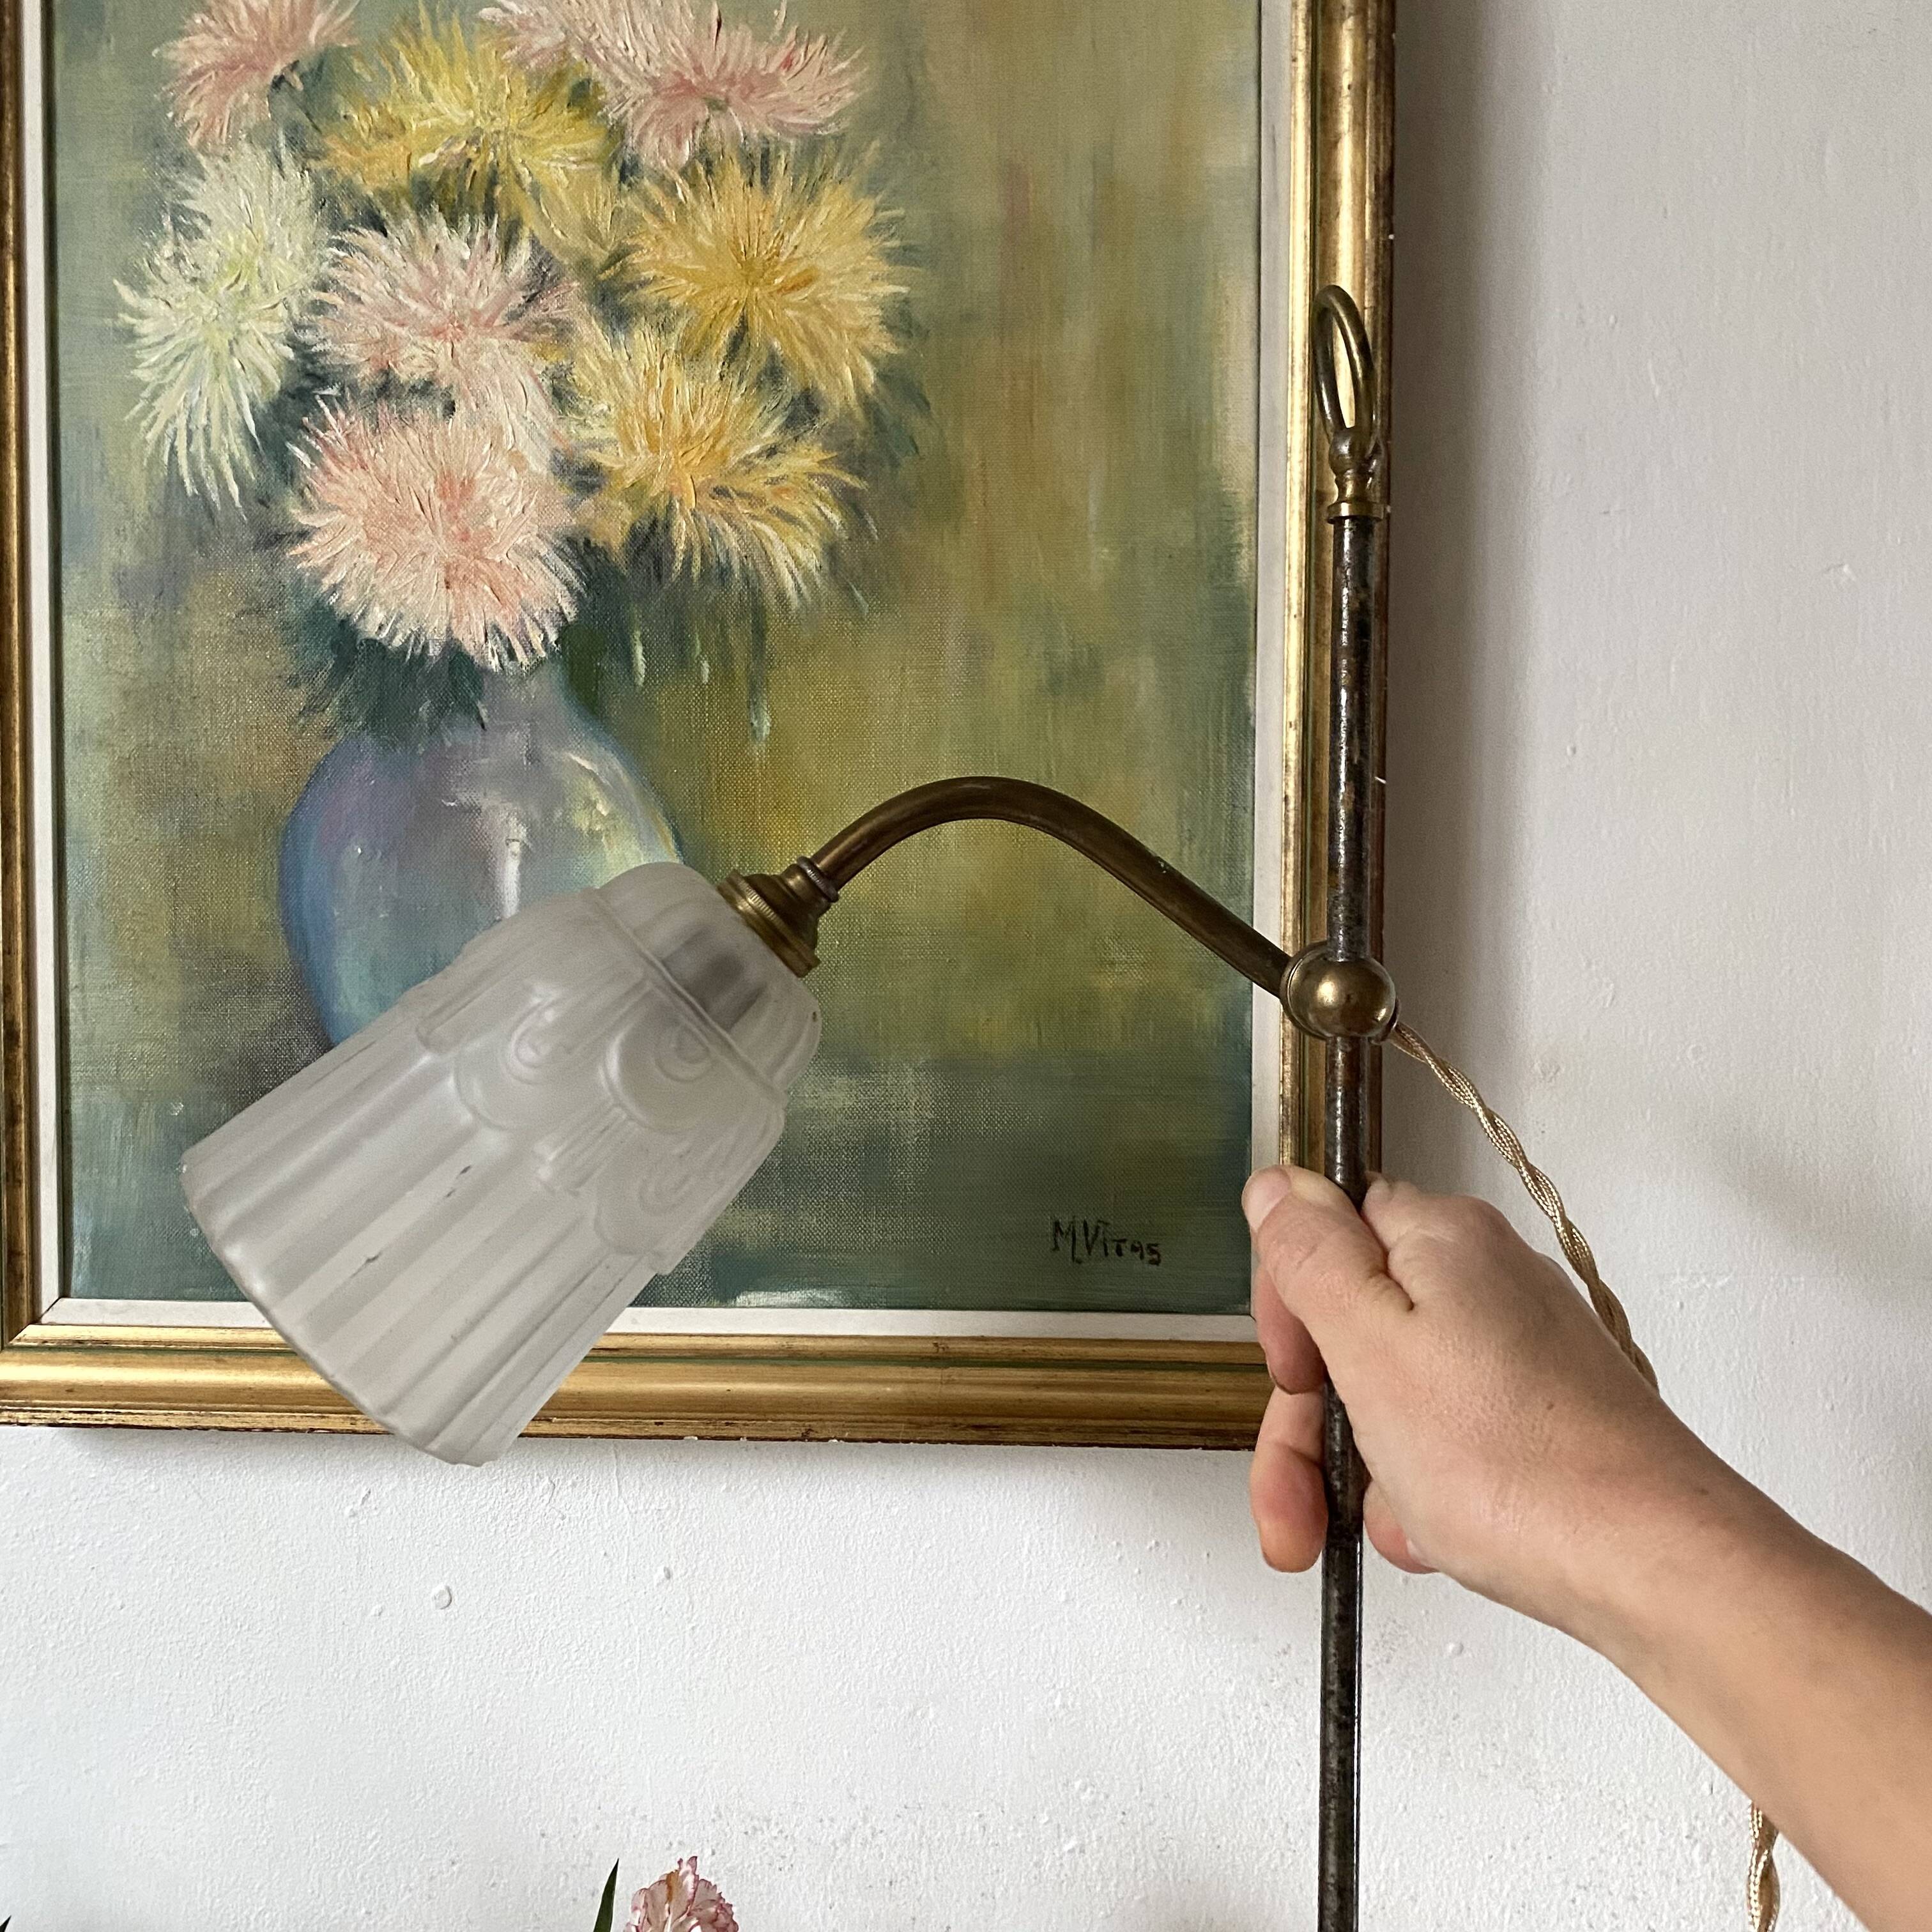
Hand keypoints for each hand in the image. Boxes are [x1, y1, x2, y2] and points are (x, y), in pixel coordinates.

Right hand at [1243, 1166, 1727, 1639]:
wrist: (1655, 1564)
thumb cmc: (1519, 1466)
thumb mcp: (1370, 1347)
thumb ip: (1311, 1254)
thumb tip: (1275, 1183)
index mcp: (1440, 1238)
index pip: (1322, 1238)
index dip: (1289, 1316)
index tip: (1295, 1379)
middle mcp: (1484, 1278)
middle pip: (1350, 1327)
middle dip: (1310, 1421)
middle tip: (1298, 1504)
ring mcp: (1517, 1348)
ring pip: (1393, 1394)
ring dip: (1365, 1468)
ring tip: (1392, 1527)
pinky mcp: (1542, 1411)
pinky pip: (1448, 1438)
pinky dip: (1427, 1489)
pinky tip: (1438, 1532)